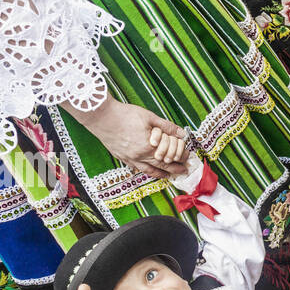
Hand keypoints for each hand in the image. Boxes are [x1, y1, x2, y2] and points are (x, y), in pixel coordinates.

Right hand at [64, 97, 188, 177]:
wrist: (101, 116)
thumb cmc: (124, 114)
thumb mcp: (149, 117)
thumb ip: (167, 127)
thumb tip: (182, 133)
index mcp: (148, 146)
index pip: (170, 156)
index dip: (180, 157)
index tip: (187, 157)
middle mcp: (140, 156)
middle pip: (162, 165)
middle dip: (174, 168)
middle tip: (184, 170)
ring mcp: (130, 158)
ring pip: (149, 170)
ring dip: (162, 173)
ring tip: (170, 175)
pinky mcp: (121, 157)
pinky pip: (137, 168)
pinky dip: (147, 171)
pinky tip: (151, 171)